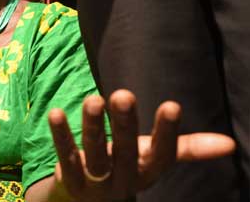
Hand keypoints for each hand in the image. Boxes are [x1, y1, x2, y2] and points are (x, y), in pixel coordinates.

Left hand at [48, 89, 235, 201]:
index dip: (168, 132)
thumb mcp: (153, 157)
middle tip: (123, 94)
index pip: (162, 154)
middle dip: (124, 124)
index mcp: (147, 170)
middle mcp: (124, 178)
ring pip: (95, 153)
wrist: (90, 198)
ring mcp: (96, 183)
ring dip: (93, 126)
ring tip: (92, 98)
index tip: (172, 105)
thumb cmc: (126, 166)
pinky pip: (65, 156)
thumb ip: (186, 148)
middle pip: (125, 151)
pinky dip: (61, 136)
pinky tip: (56, 114)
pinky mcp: (71, 180)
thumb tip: (229, 144)